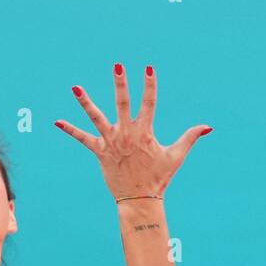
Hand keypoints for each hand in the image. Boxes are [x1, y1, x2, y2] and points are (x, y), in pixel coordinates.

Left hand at [55, 65, 211, 201]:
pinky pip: (82, 139)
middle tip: (117, 66)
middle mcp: (127, 134)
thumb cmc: (159, 178)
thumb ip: (190, 138)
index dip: (149, 85)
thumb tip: (208, 127)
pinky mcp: (100, 152)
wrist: (139, 200)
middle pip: (122, 103)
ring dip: (86, 102)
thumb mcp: (176, 156)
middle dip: (120, 84)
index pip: (149, 103)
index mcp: (145, 132)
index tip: (148, 67)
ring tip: (75, 88)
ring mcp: (111, 142)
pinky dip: (70, 130)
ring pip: (97, 118)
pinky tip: (57, 121)